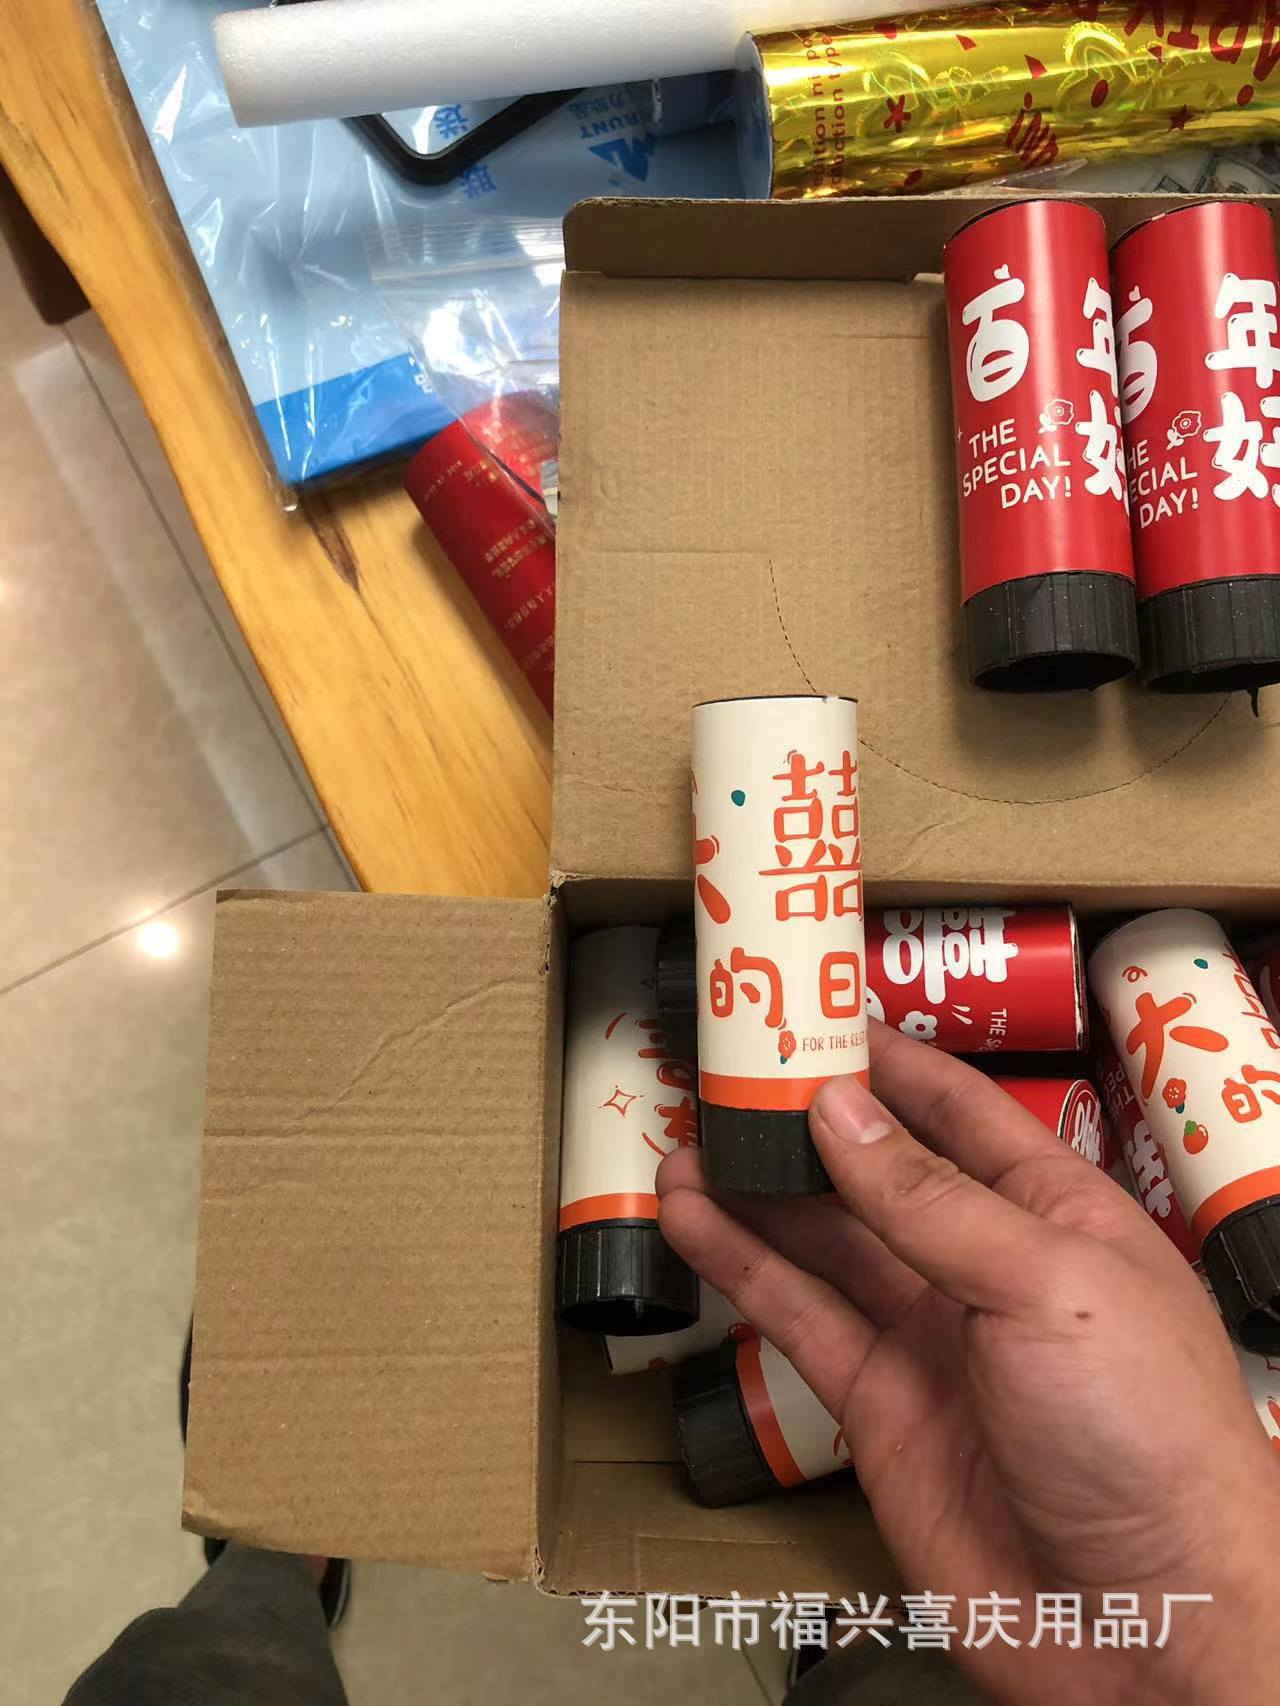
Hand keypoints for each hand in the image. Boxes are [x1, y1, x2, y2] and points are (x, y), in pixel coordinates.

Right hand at [657, 1022, 1279, 1705]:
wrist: (1147, 1625)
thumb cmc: (1147, 1435)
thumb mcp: (1046, 1284)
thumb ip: (930, 1199)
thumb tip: (838, 1108)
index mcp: (1054, 1213)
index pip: (958, 1111)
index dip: (888, 1060)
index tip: (815, 1012)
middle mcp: (985, 1265)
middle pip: (876, 1171)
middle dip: (805, 1123)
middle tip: (724, 1074)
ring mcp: (930, 1336)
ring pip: (822, 1241)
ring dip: (754, 1192)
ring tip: (685, 1140)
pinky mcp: (878, 1405)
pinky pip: (798, 1317)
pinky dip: (740, 1267)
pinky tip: (691, 1221)